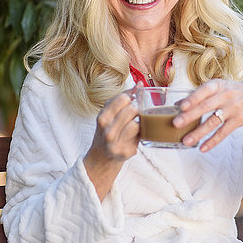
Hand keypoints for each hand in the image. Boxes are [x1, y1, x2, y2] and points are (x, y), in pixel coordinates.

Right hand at [83, 85, 139, 199]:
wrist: (101, 157)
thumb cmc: (107, 130)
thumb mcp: (108, 113)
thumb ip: (122, 98)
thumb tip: (139, 85)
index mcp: (102, 118)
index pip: (123, 99)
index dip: (130, 98)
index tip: (130, 102)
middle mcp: (108, 131)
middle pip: (132, 110)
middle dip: (135, 110)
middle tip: (133, 115)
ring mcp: (117, 143)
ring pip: (137, 124)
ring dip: (139, 123)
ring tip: (134, 125)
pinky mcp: (127, 152)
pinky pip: (141, 136)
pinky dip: (140, 134)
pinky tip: (133, 137)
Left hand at [172, 79, 242, 152]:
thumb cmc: (233, 92)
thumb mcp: (219, 88)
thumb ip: (199, 95)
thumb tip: (177, 104)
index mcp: (218, 85)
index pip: (204, 90)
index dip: (193, 98)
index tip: (181, 106)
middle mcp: (226, 96)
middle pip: (206, 107)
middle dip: (190, 116)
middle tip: (176, 123)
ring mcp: (232, 109)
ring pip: (213, 122)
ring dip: (199, 132)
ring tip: (186, 141)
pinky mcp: (238, 121)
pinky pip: (223, 133)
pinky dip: (212, 141)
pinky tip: (202, 148)